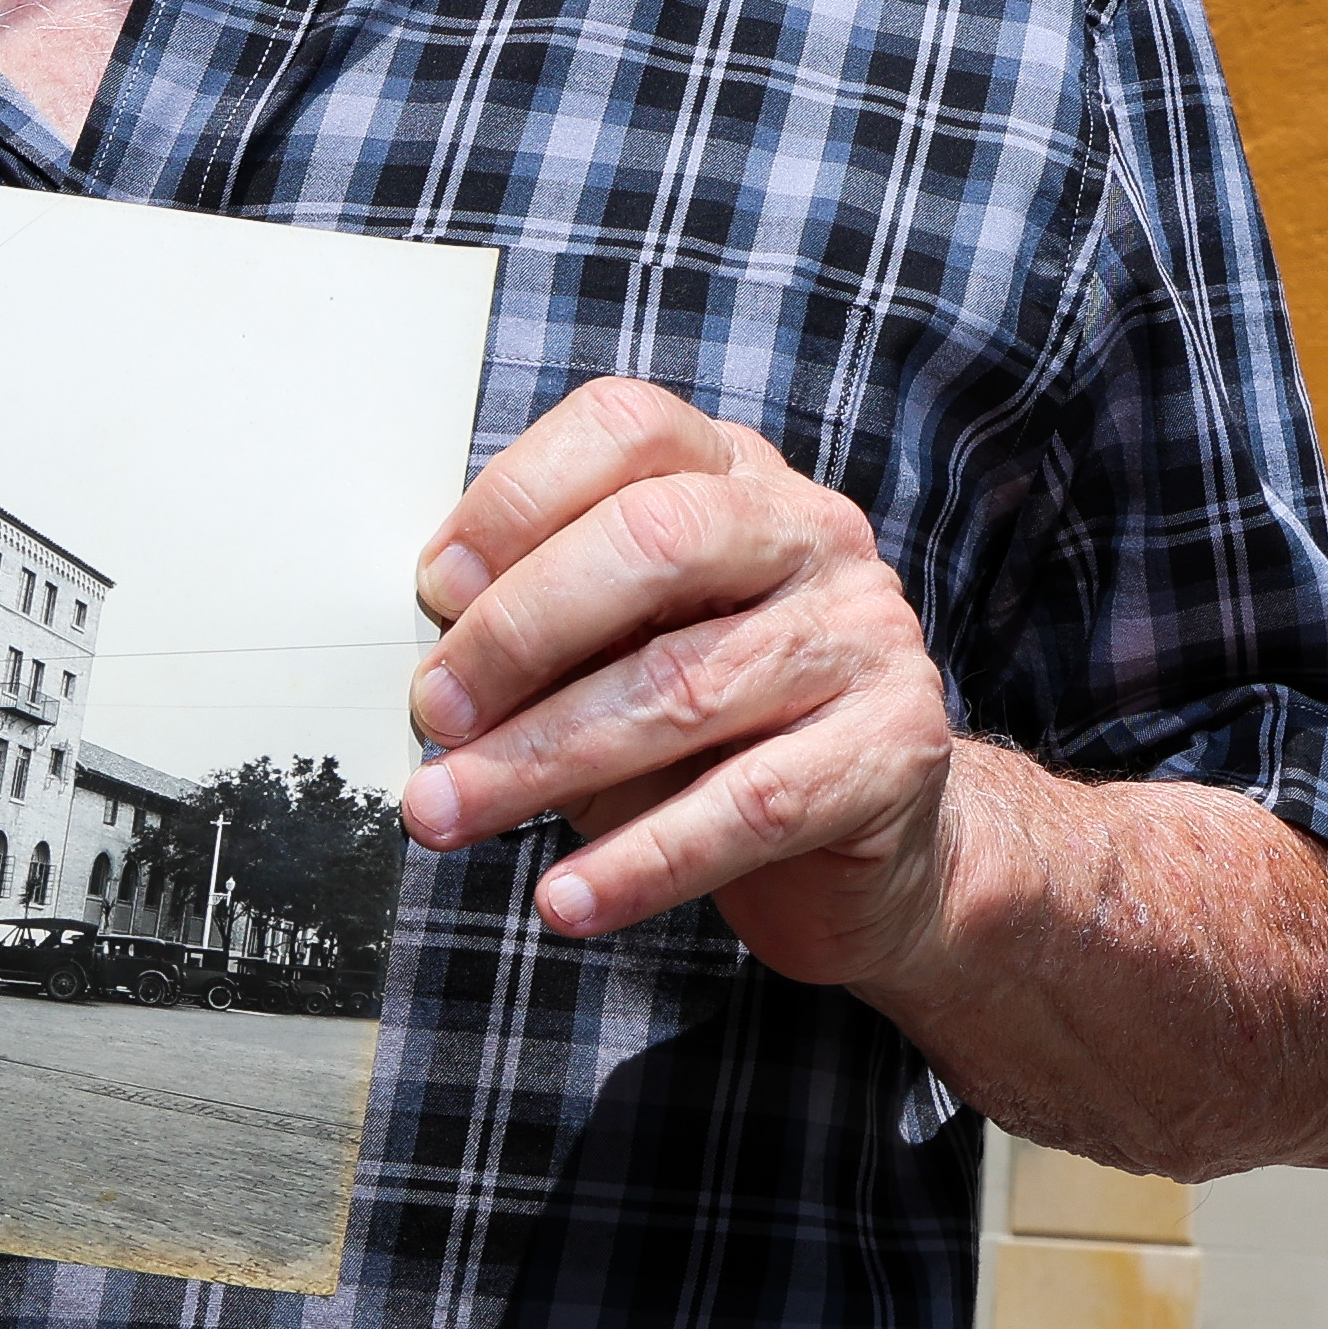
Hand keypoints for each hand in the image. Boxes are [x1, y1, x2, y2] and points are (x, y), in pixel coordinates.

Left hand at [398, 379, 961, 993]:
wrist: (872, 856)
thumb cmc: (720, 739)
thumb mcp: (626, 657)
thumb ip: (554, 638)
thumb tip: (433, 673)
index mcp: (736, 477)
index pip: (626, 429)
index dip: (517, 499)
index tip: (434, 592)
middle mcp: (811, 533)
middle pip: (656, 539)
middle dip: (521, 631)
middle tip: (435, 713)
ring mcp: (863, 635)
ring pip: (685, 686)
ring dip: (543, 760)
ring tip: (449, 812)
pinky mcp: (894, 750)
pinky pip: (749, 807)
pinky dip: (639, 862)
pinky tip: (565, 899)